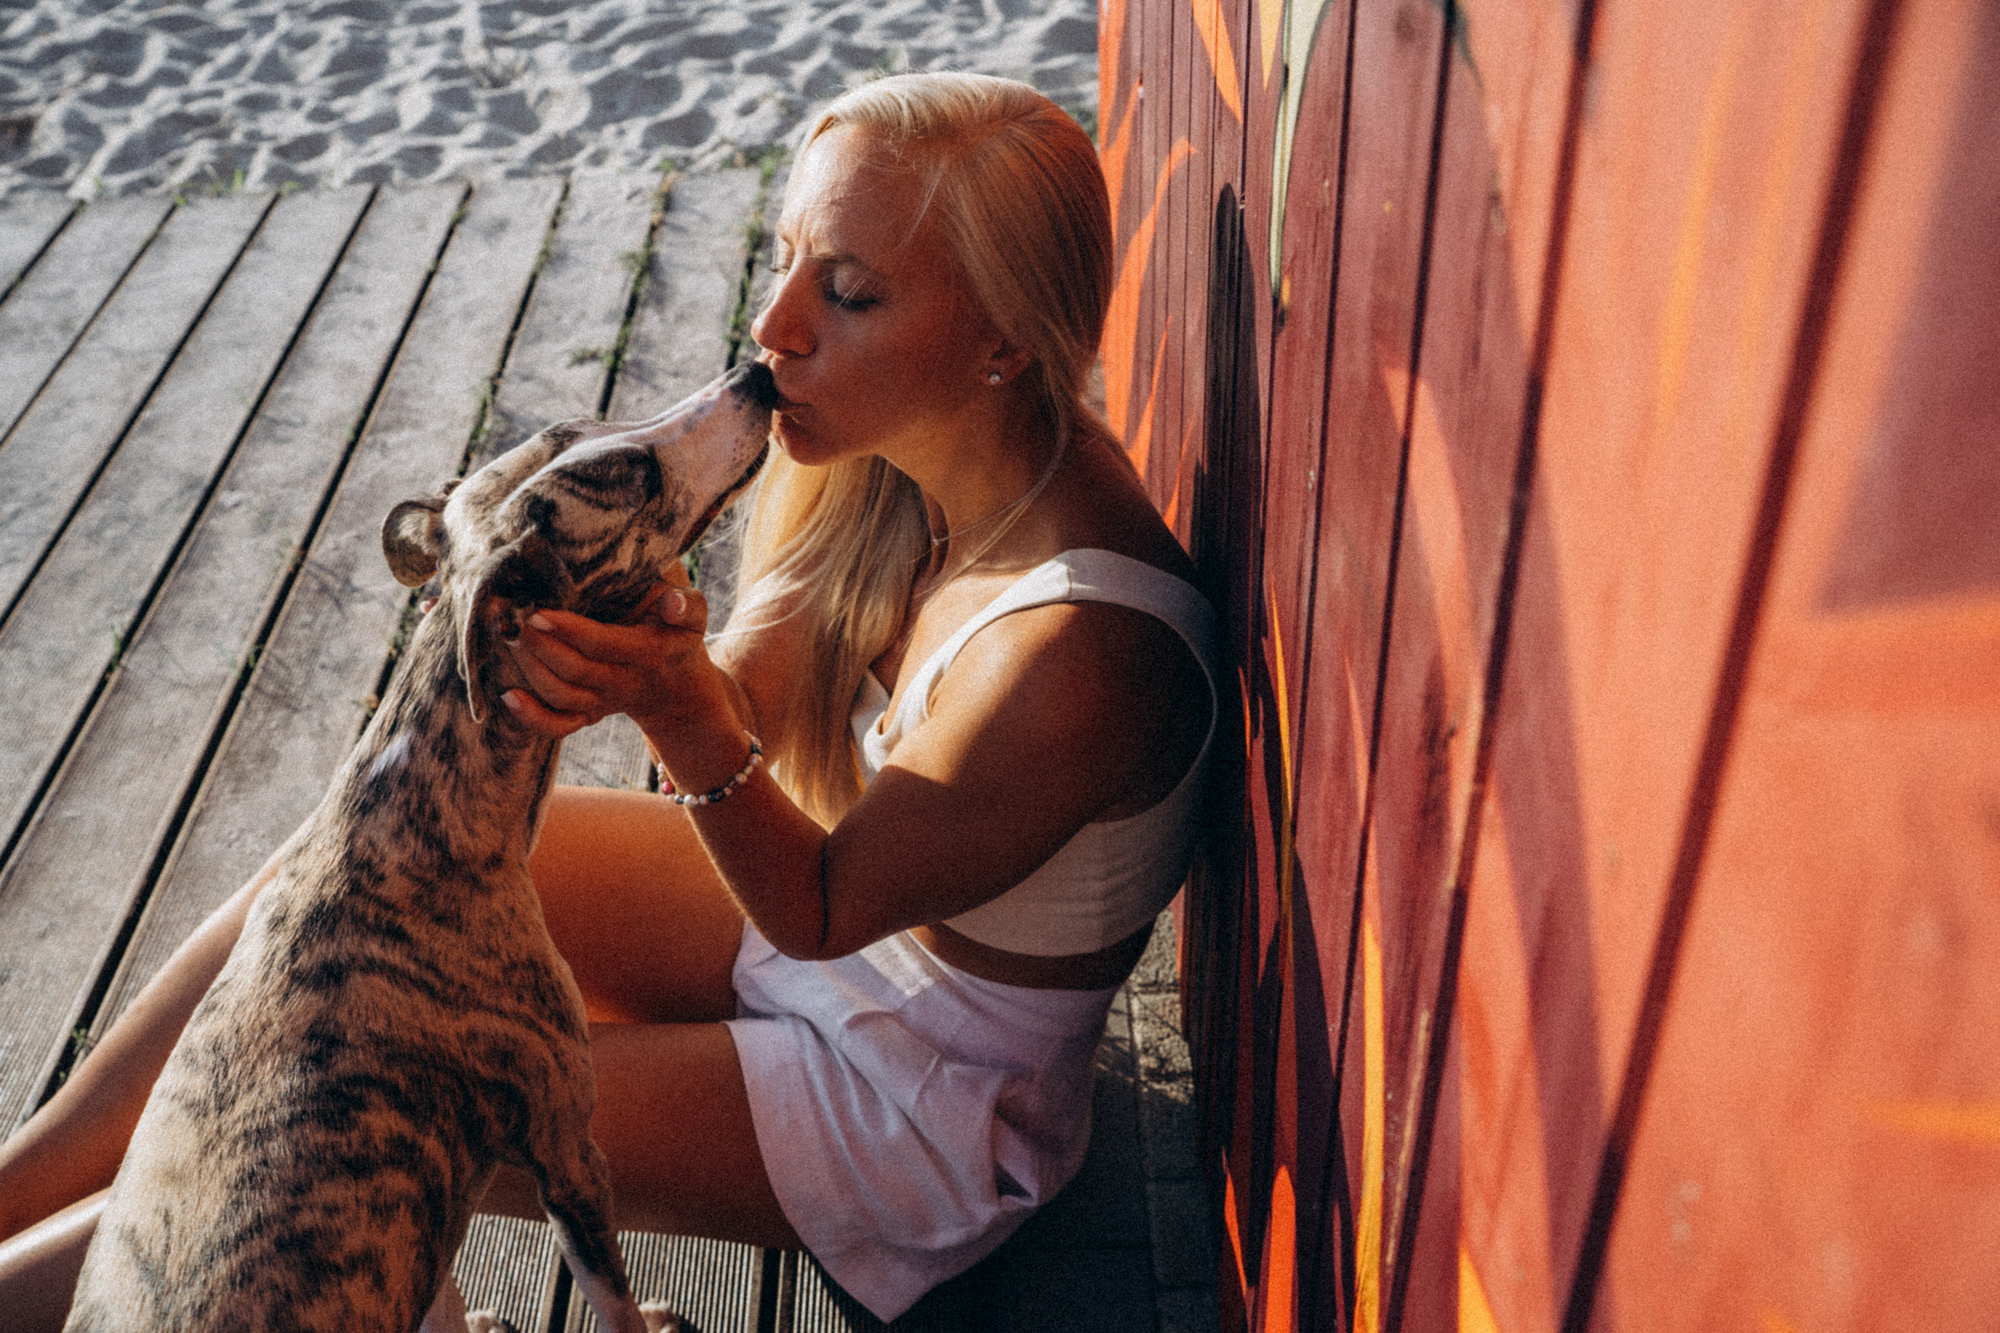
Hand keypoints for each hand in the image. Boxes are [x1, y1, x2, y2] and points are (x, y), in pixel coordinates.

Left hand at [500, 567, 731, 739]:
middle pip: (577, 672)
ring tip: (512, 640)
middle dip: (541, 647)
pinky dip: (531, 717)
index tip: (539, 613)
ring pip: (562, 696)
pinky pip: (559, 726)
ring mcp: (605, 702)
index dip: (570, 631)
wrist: (677, 684)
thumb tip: (670, 602)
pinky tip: (508, 695)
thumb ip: (687, 605)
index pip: (604, 645)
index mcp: (649, 653)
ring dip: (531, 670)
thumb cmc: (676, 633)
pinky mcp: (589, 714)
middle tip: (516, 621)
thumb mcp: (693, 616)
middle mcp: (626, 682)